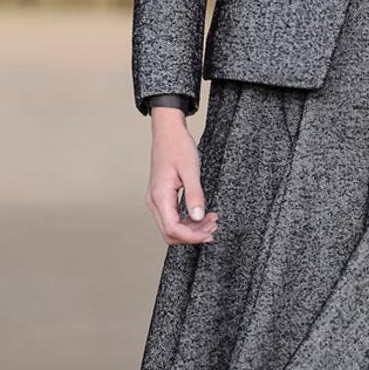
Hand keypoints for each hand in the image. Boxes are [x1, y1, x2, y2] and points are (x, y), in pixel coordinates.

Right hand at [146, 108, 218, 244]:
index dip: (192, 236)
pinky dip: (187, 221)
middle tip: (214, 228)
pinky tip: (202, 215)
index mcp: (160, 196)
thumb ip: (195, 196)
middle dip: (193, 235)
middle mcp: (154, 201)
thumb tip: (198, 218)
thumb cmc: (178, 147)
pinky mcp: (161, 197)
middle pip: (170, 233)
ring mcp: (156, 200)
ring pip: (171, 227)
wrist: (168, 132)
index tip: (210, 233)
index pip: (173, 229)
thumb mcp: (191, 170)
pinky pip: (172, 218)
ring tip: (212, 221)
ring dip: (191, 229)